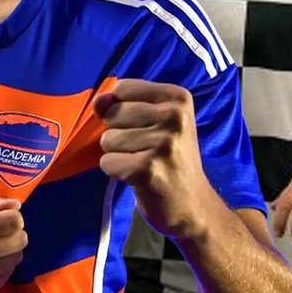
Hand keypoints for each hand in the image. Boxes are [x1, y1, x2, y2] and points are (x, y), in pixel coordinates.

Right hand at [0, 193, 26, 292]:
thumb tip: (16, 204)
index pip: (12, 220)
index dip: (13, 217)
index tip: (6, 219)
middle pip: (20, 239)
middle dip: (15, 233)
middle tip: (3, 234)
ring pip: (17, 257)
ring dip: (10, 251)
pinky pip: (8, 274)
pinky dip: (3, 266)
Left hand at [94, 79, 211, 238]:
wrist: (193, 204)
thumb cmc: (171, 157)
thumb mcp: (155, 121)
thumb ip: (122, 103)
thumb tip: (98, 100)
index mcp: (178, 97)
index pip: (122, 88)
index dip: (122, 108)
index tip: (145, 126)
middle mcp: (174, 116)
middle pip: (112, 113)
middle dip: (119, 133)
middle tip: (146, 149)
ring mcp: (162, 143)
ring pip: (107, 139)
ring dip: (118, 154)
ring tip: (144, 162)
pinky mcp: (147, 168)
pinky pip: (107, 162)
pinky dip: (117, 172)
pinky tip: (138, 177)